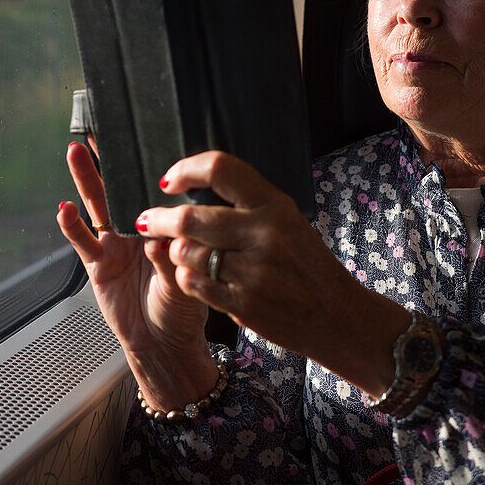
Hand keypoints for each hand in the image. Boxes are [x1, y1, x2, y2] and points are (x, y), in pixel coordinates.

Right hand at [56, 140, 217, 408]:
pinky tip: (64, 208)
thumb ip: (171, 259)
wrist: (162, 343)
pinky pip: (83, 240)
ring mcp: (115, 245)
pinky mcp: (98, 264)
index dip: (145, 165)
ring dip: (85, 179)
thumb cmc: (181, 310)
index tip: (141, 139)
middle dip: (109, 160)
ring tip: (75, 153)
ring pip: (98, 205)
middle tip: (96, 132)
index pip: (153, 189)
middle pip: (120, 187)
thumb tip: (159, 239)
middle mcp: (137, 231)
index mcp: (163, 229)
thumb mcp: (186, 282)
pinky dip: (72, 225)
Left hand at [136, 151, 410, 397]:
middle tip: (146, 221)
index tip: (168, 182)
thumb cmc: (305, 265)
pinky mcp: (244, 304)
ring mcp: (254, 271)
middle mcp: (264, 233)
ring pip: (186, 253)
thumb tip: (191, 189)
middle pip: (190, 217)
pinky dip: (186, 278)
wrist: (338, 316)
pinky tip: (193, 275)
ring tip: (178, 253)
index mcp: (274, 204)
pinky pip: (193, 284)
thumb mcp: (287, 221)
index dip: (185, 170)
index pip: (220, 169)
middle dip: (158, 219)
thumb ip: (246, 205)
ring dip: (174, 252)